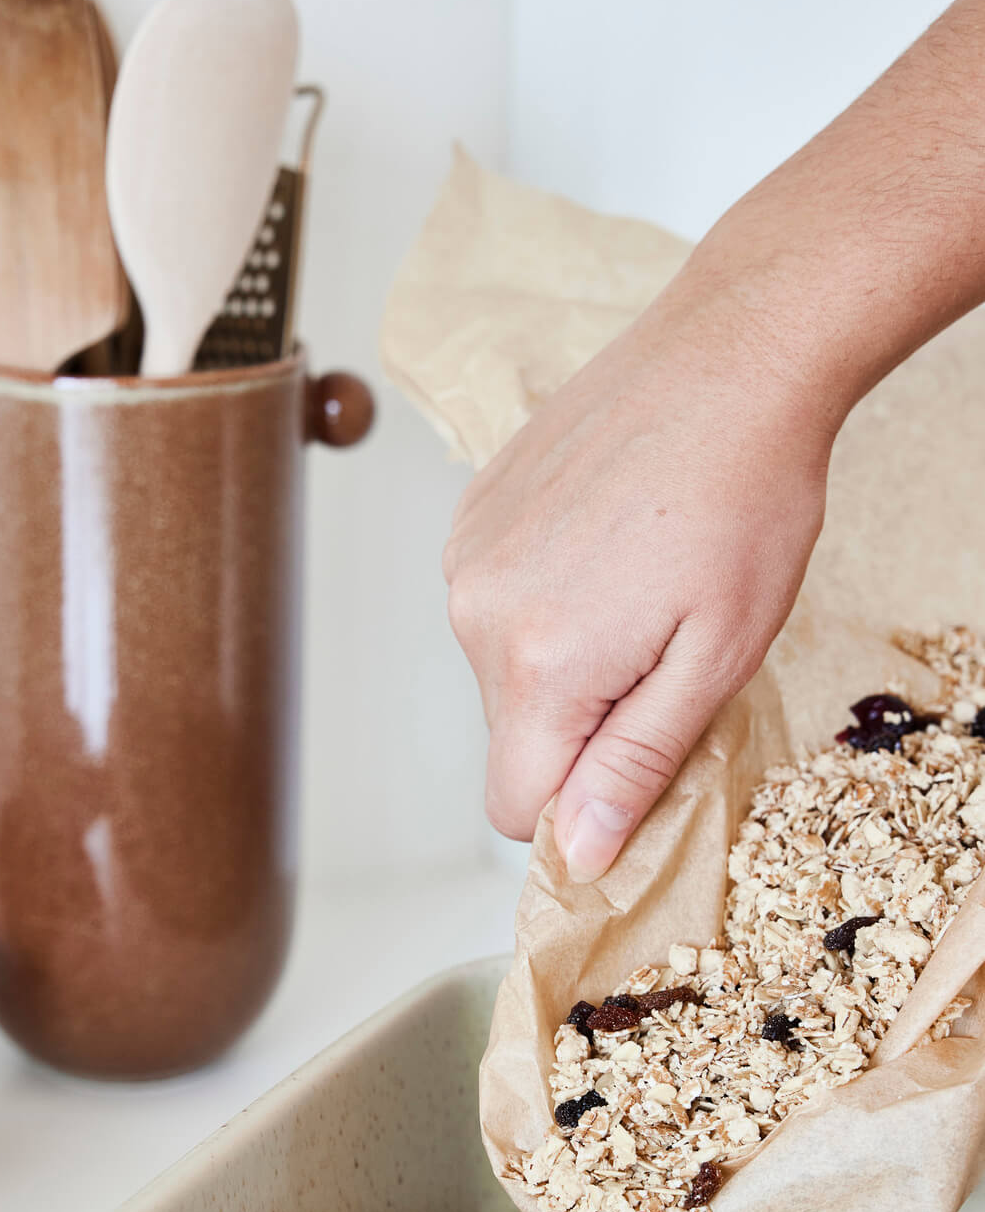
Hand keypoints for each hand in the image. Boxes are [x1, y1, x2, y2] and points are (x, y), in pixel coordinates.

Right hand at [443, 275, 834, 881]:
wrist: (730, 359)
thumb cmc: (747, 501)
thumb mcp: (716, 660)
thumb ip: (635, 766)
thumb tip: (579, 852)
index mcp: (541, 666)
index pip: (515, 809)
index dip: (580, 805)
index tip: (638, 757)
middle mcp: (478, 615)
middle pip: (511, 738)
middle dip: (579, 724)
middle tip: (659, 651)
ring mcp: (464, 558)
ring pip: (501, 671)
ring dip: (563, 657)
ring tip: (635, 584)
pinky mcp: (468, 515)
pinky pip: (493, 602)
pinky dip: (544, 596)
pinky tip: (605, 544)